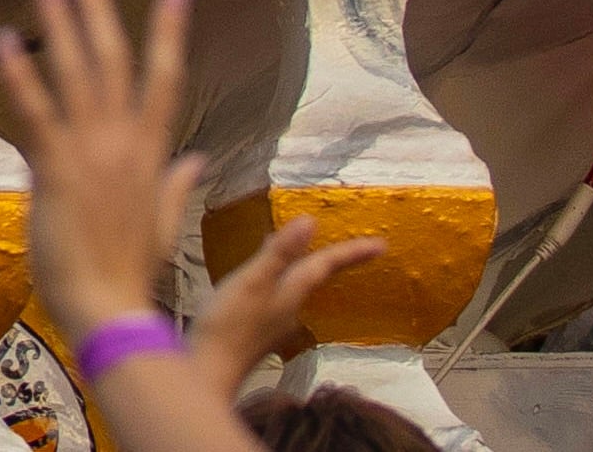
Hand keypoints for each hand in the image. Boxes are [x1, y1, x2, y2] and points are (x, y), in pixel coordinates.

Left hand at [0, 0, 201, 335]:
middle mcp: (124, 143)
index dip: (170, 31)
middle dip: (100, 8)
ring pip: (77, 72)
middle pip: (115, 60)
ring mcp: (90, 152)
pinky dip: (20, 73)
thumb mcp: (163, 224)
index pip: (165, 78)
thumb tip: (197, 159)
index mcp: (152, 154)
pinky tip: (4, 39)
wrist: (109, 308)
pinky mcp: (54, 168)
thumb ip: (178, 185)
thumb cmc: (132, 271)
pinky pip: (34, 110)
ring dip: (61, 23)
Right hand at [184, 213, 381, 397]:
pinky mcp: (257, 329)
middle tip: (355, 248)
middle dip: (334, 260)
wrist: (210, 371)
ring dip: (305, 268)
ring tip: (306, 253)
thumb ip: (280, 253)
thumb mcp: (253, 281)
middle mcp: (289, 307)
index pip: (326, 265)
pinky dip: (279, 279)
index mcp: (291, 292)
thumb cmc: (229, 325)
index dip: (351, 252)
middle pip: (315, 276)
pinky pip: (277, 295)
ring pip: (296, 286)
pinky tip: (263, 277)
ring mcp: (274, 321)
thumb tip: (311, 220)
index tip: (381, 244)